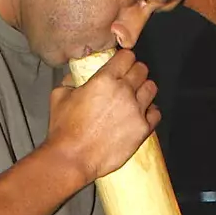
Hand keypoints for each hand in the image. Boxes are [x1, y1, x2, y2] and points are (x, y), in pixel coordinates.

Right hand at [47, 50, 159, 184]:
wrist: (72, 158)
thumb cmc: (64, 130)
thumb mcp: (59, 96)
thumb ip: (70, 81)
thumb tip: (74, 78)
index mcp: (105, 79)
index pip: (127, 56)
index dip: (124, 59)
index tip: (122, 64)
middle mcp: (123, 91)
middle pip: (142, 69)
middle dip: (135, 72)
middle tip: (129, 80)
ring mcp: (135, 110)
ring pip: (151, 88)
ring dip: (144, 90)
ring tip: (136, 97)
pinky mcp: (142, 130)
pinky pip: (156, 113)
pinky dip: (151, 112)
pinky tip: (142, 115)